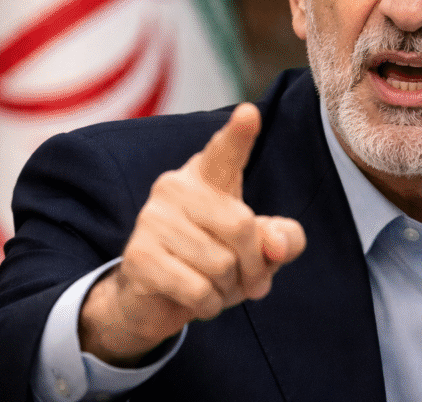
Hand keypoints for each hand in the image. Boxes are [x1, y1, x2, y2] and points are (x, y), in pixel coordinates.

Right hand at [78, 103, 305, 365]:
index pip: (225, 152)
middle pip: (241, 227)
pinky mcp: (139, 256)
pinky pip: (198, 289)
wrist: (152, 298)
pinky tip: (200, 301)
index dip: (238, 134)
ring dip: (231, 291)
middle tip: (249, 282)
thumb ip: (283, 239)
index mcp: (208, 176)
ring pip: (221, 264)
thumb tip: (276, 245)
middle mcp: (175, 187)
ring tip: (219, 288)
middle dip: (254, 266)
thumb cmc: (214, 260)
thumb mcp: (258, 247)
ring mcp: (152, 219)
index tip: (249, 114)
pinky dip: (209, 305)